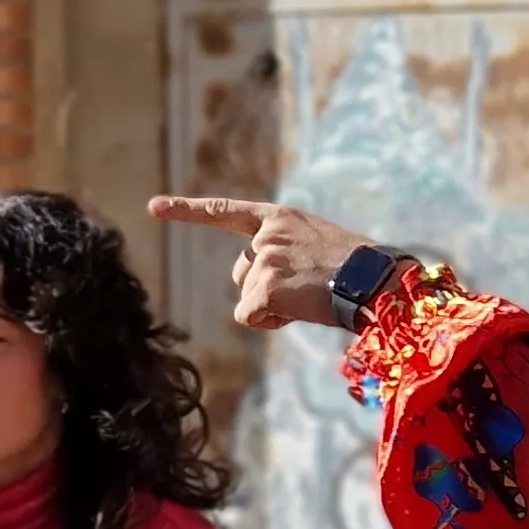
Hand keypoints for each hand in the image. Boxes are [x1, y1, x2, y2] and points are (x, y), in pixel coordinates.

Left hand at [149, 194, 373, 332]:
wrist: (375, 280)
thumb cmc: (355, 268)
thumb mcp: (316, 244)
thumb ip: (285, 251)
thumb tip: (260, 285)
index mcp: (278, 218)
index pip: (224, 212)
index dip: (187, 211)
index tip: (153, 207)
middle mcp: (265, 234)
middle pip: (241, 274)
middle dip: (265, 289)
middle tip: (307, 288)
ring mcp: (263, 258)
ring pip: (248, 298)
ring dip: (273, 306)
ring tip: (310, 296)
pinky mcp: (264, 286)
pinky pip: (250, 317)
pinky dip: (271, 321)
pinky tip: (300, 308)